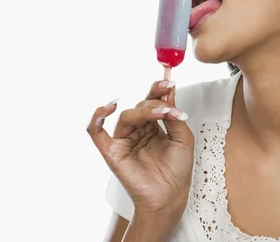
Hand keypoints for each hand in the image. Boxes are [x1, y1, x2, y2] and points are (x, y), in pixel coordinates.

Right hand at [87, 81, 194, 215]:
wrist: (170, 196)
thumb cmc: (177, 170)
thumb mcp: (183, 138)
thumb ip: (174, 116)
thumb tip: (169, 93)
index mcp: (153, 125)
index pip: (152, 101)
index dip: (160, 89)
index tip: (171, 82)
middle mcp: (137, 130)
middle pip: (140, 105)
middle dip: (155, 101)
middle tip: (169, 102)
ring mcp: (124, 140)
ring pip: (127, 116)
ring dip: (145, 110)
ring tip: (163, 113)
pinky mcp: (112, 152)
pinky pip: (96, 132)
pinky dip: (97, 118)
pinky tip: (108, 107)